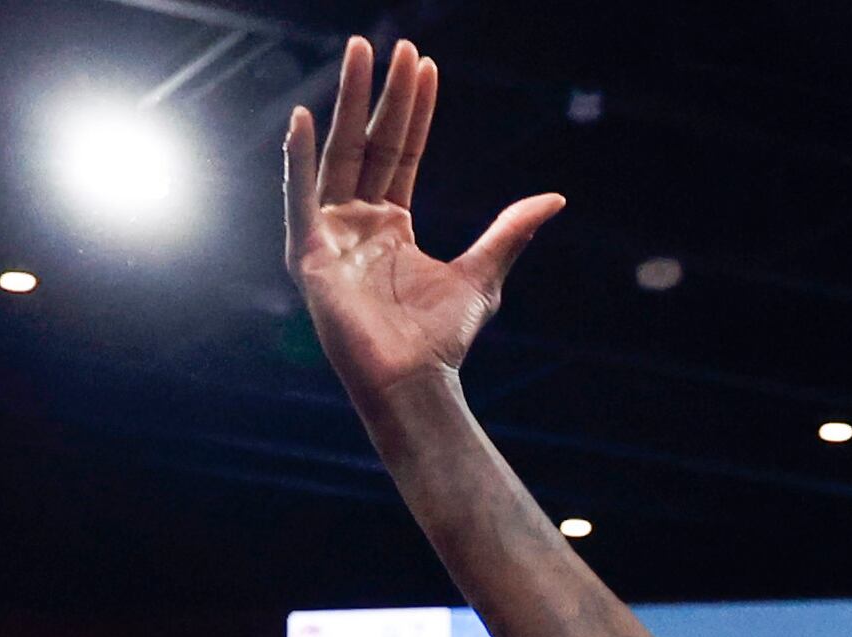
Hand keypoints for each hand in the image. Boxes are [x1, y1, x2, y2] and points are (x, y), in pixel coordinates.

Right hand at [284, 38, 565, 406]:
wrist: (416, 381)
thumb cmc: (443, 339)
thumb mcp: (484, 274)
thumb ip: (510, 230)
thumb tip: (554, 198)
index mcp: (391, 224)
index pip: (400, 151)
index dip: (413, 110)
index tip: (424, 63)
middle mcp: (357, 222)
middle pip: (368, 142)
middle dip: (379, 92)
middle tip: (390, 42)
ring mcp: (330, 235)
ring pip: (337, 154)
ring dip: (344, 103)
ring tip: (355, 53)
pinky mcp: (308, 255)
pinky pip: (298, 197)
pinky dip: (297, 159)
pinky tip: (302, 118)